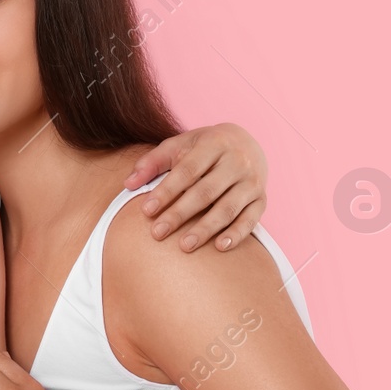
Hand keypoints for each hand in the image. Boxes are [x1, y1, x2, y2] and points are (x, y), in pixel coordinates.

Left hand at [124, 123, 266, 251]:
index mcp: (214, 144)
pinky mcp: (262, 199)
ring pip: (228, 208)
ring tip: (184, 245)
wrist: (247, 143)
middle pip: (205, 192)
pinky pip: (251, 219)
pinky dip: (236, 234)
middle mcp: (237, 161)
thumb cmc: (204, 148)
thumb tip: (128, 183)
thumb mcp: (179, 145)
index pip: (187, 171)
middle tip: (158, 233)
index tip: (146, 210)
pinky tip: (219, 246)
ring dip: (205, 228)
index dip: (166, 191)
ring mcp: (252, 181)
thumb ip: (153, 162)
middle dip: (180, 214)